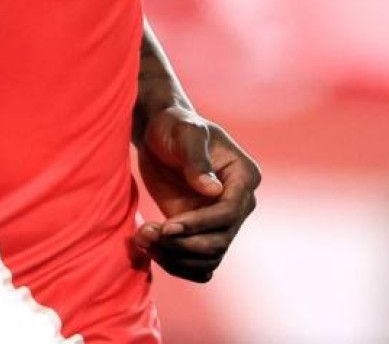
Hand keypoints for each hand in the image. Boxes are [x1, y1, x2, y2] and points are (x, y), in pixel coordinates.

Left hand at [131, 105, 260, 282]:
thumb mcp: (184, 132)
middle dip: (182, 244)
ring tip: (143, 240)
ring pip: (207, 258)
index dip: (199, 224)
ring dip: (175, 258)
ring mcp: (221, 221)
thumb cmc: (175, 125)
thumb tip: (213, 190)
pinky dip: (174, 263)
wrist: (160, 133)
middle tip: (147, 234)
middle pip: (218, 242)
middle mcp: (239, 203)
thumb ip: (196, 158)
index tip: (167, 226)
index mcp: (244, 176)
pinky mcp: (201, 230)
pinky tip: (148, 247)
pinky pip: (196, 262)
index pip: (228, 213)